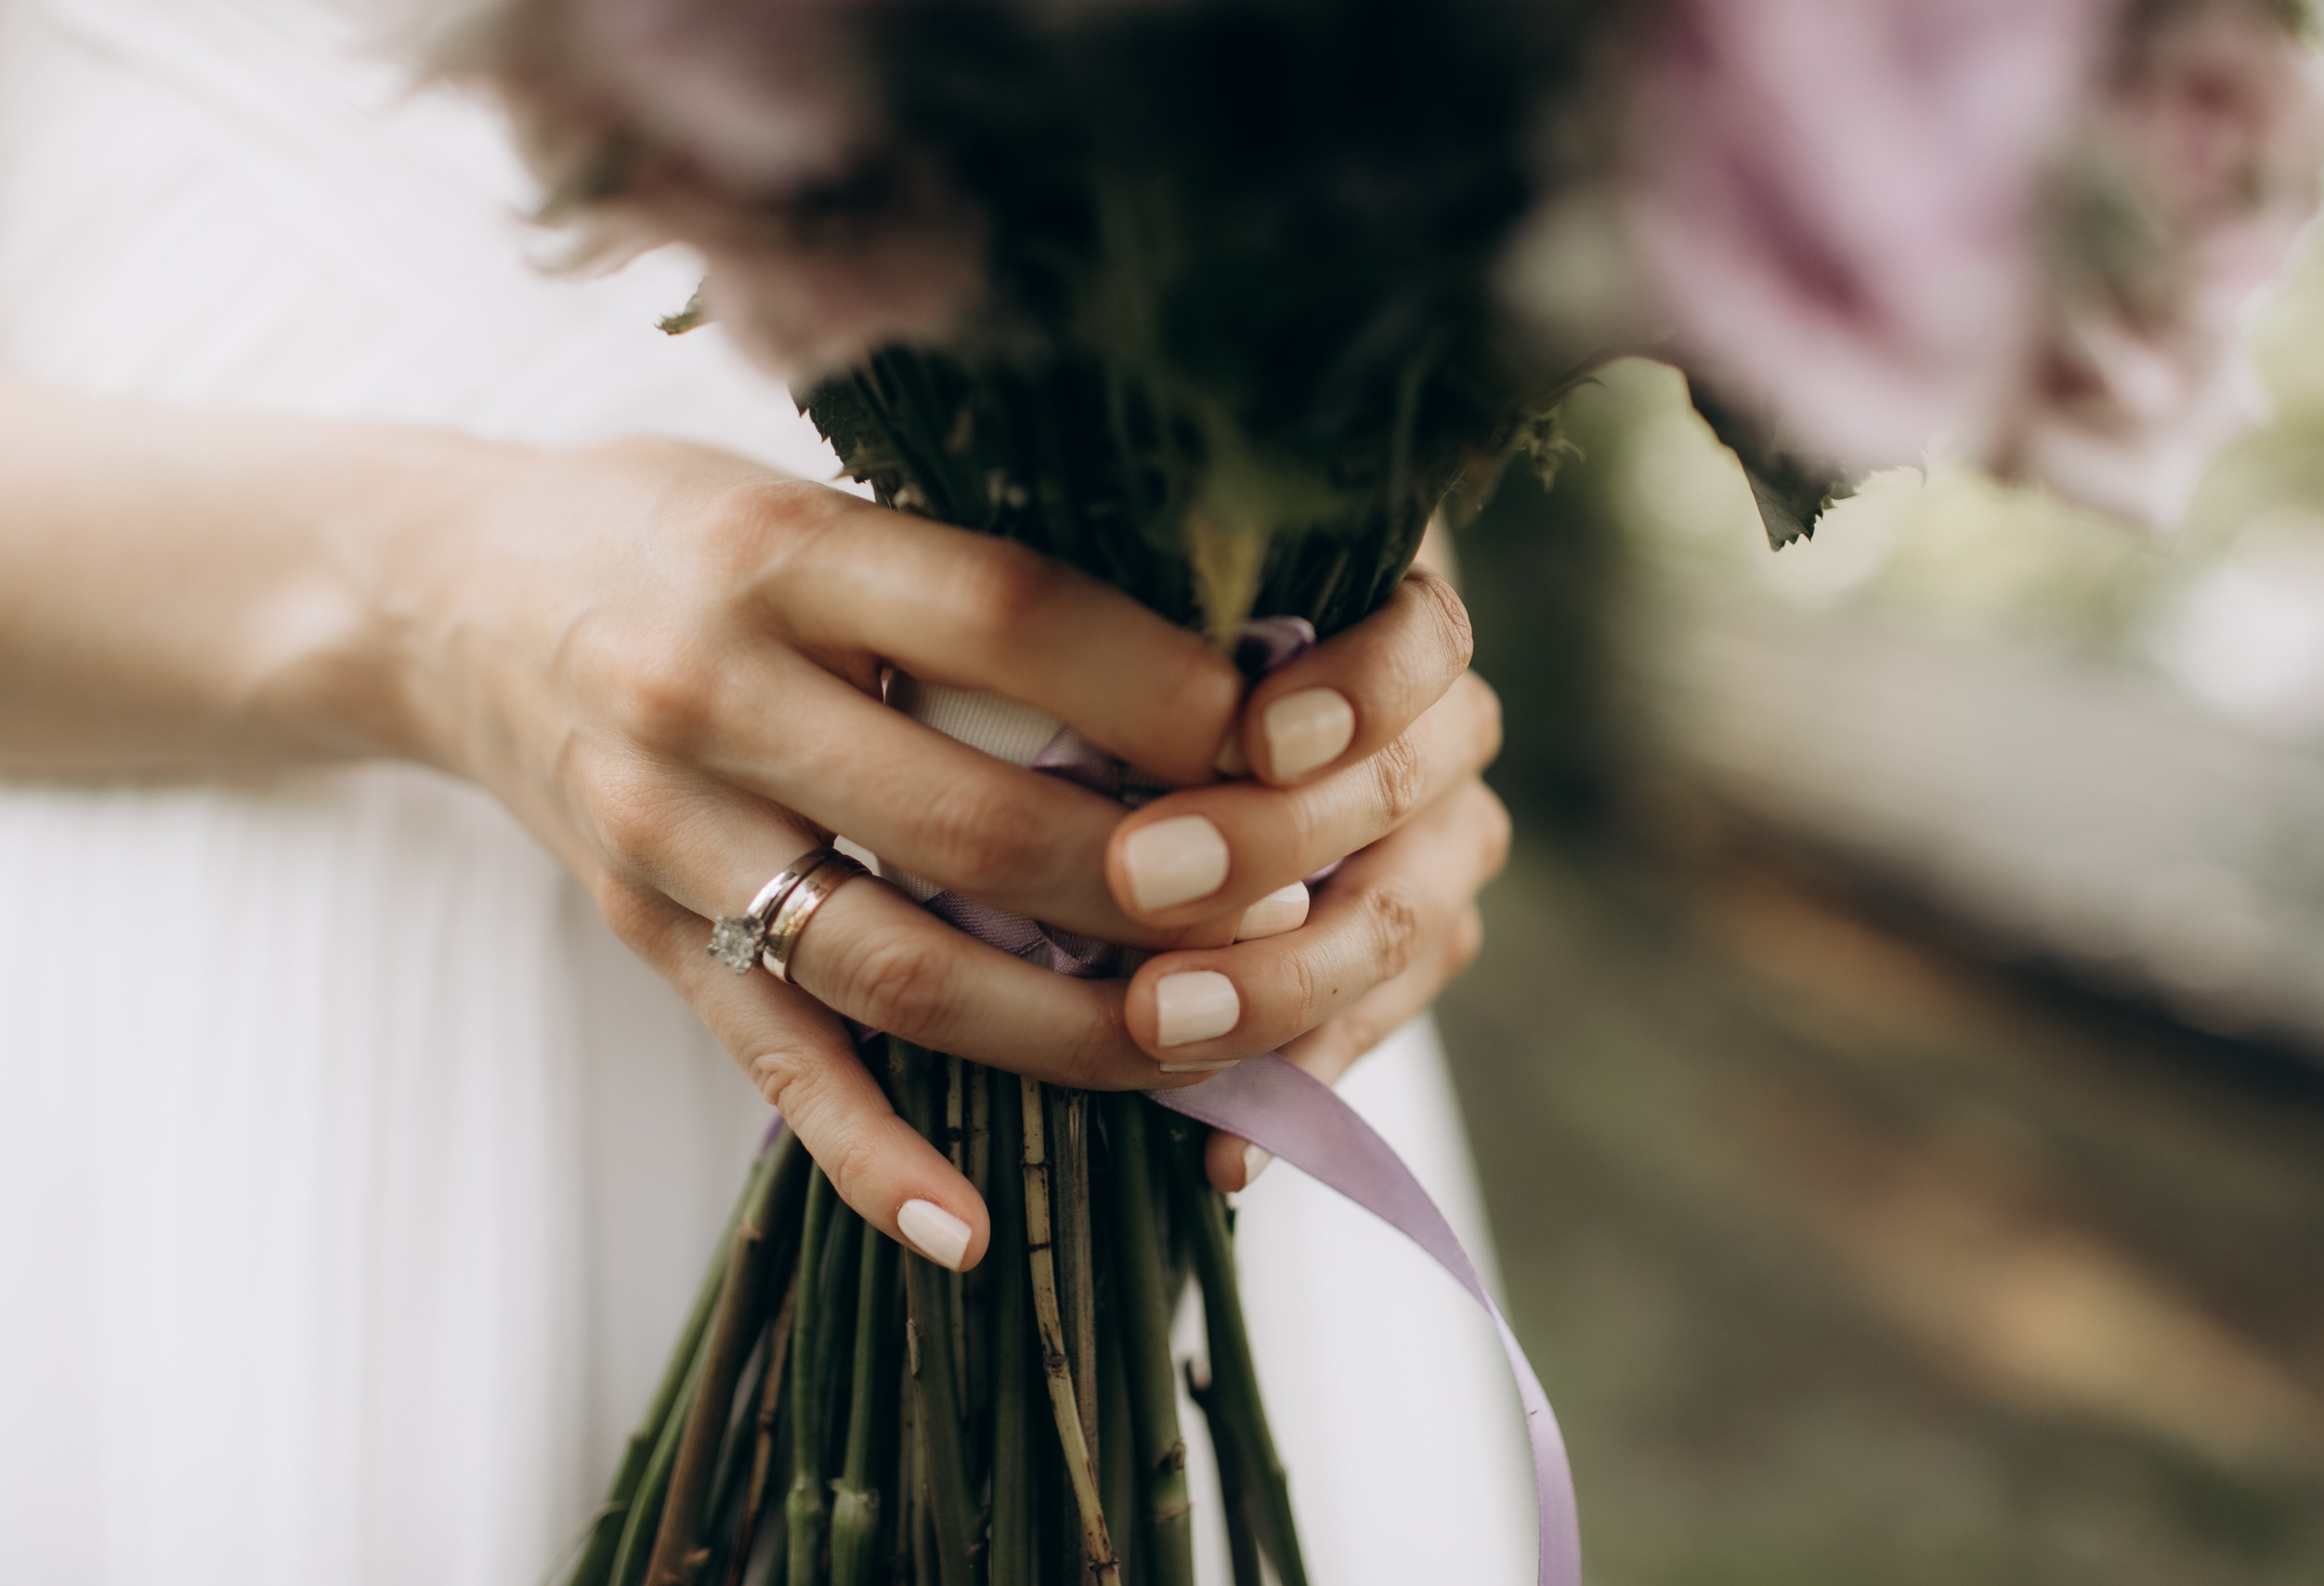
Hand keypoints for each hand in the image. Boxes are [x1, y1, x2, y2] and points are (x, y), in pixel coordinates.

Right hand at [389, 437, 1495, 1265]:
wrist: (438, 592)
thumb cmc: (669, 525)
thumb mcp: (807, 485)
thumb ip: (962, 563)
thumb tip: (1204, 648)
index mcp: (777, 548)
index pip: (1009, 618)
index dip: (1165, 688)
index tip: (1287, 731)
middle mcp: (711, 692)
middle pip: (974, 819)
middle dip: (1158, 883)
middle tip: (1286, 910)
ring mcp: (669, 831)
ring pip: (893, 966)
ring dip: (1064, 1029)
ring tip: (1200, 1049)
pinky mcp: (644, 934)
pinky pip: (771, 1060)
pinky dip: (872, 1155)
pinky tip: (969, 1228)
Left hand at [1103, 573, 1509, 1190]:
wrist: (1219, 742)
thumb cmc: (1163, 660)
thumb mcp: (1161, 633)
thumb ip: (1152, 648)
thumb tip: (1055, 658)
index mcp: (1402, 634)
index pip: (1423, 642)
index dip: (1356, 691)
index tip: (1253, 736)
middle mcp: (1447, 743)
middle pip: (1396, 790)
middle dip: (1267, 840)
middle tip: (1140, 876)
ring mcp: (1444, 859)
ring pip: (1400, 927)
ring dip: (1274, 983)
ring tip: (1158, 1019)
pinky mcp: (1420, 966)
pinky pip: (1367, 1038)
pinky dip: (1288, 1091)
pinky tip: (1217, 1153)